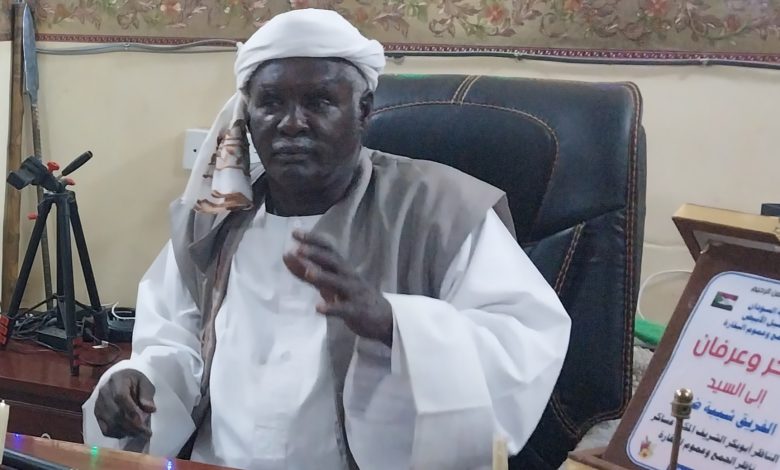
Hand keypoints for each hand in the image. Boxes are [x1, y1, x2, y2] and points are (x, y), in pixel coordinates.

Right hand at [94, 369, 155, 438]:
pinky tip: (129, 433)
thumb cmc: (134, 382)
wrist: (119, 380)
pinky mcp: (97, 415)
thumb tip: (150, 409)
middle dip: (132, 426)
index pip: (120, 397)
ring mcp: (98, 405)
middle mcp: (104, 393)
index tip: (142, 422)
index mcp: (117, 380)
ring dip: (127, 431)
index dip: (131, 411)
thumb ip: (147, 395)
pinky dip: (118, 434)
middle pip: (116, 413)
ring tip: (140, 434)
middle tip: (146, 433)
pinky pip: (105, 429)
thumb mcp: (144, 382)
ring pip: (111, 423)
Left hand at [283, 230, 393, 346]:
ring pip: (338, 282)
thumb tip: (286, 255)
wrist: (383, 318)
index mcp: (341, 268)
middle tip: (298, 248)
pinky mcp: (356, 311)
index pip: (327, 248)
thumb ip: (306, 271)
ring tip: (307, 273)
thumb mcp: (328, 283)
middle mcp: (348, 276)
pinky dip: (331, 308)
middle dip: (316, 254)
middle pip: (333, 261)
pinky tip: (318, 308)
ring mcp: (353, 293)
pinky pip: (343, 309)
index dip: (312, 240)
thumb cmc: (352, 296)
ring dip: (323, 277)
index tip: (295, 233)